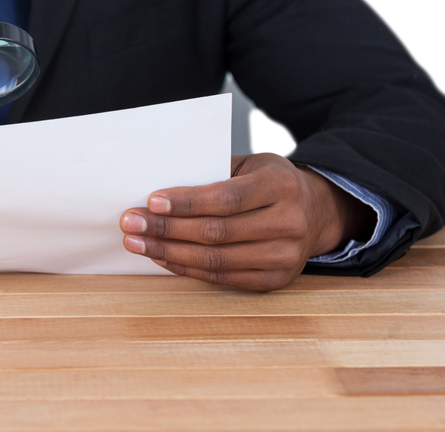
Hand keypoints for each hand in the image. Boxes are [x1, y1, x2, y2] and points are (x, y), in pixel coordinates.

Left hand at [119, 152, 374, 290]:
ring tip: (137, 243)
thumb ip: (212, 173)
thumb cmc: (268, 182)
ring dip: (169, 252)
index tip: (151, 201)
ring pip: (216, 260)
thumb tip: (159, 190)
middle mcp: (289, 222)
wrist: (313, 211)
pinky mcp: (276, 280)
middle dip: (166, 229)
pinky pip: (223, 278)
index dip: (186, 202)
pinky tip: (162, 257)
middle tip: (131, 223)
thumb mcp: (249, 164)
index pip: (226, 198)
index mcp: (281, 185)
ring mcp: (286, 256)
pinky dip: (187, 269)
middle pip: (217, 232)